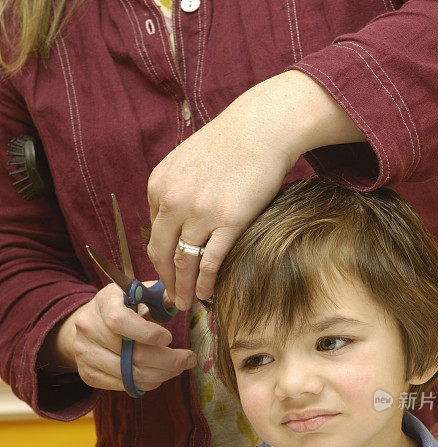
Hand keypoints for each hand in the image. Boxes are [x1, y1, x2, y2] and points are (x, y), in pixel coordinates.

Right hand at [40, 282, 196, 391]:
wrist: (88, 324)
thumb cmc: (122, 307)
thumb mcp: (138, 294)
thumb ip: (159, 295)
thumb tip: (182, 300)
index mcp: (104, 302)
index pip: (120, 321)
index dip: (148, 333)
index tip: (170, 337)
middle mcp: (89, 327)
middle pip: (131, 354)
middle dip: (168, 361)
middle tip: (188, 360)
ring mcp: (85, 352)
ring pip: (129, 374)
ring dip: (161, 375)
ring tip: (177, 368)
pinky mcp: (88, 374)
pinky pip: (123, 385)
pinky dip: (146, 383)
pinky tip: (158, 375)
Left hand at [147, 81, 293, 308]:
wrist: (261, 128)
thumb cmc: (228, 144)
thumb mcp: (185, 162)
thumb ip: (174, 192)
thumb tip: (174, 226)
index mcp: (158, 186)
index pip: (153, 233)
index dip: (160, 259)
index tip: (166, 275)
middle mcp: (173, 201)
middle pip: (161, 253)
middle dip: (165, 282)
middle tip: (170, 300)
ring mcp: (200, 213)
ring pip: (184, 263)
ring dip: (182, 289)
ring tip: (185, 304)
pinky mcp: (229, 222)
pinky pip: (210, 262)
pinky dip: (206, 283)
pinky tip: (206, 294)